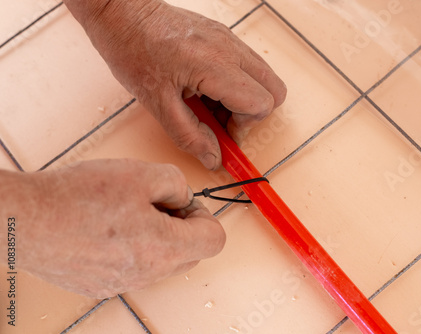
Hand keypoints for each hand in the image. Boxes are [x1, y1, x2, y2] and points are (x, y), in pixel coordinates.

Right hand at [15, 159, 224, 297]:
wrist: (24, 219)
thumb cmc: (77, 197)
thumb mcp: (142, 173)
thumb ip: (176, 183)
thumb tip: (182, 198)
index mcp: (164, 248)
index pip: (214, 240)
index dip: (204, 215)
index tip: (185, 203)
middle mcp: (147, 274)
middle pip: (189, 253)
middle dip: (181, 225)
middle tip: (155, 202)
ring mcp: (123, 283)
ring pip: (161, 260)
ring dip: (156, 236)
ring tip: (127, 211)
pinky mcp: (100, 285)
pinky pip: (133, 267)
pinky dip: (131, 247)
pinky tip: (108, 227)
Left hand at [65, 0, 286, 169]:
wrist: (122, 14)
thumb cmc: (133, 52)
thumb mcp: (157, 104)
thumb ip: (189, 136)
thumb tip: (213, 159)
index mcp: (215, 66)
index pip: (261, 103)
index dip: (244, 126)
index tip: (221, 134)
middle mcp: (230, 49)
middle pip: (274, 90)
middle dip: (252, 113)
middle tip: (222, 121)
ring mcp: (229, 39)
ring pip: (263, 77)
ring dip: (243, 99)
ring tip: (209, 104)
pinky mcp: (223, 35)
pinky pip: (246, 65)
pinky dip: (234, 84)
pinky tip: (205, 88)